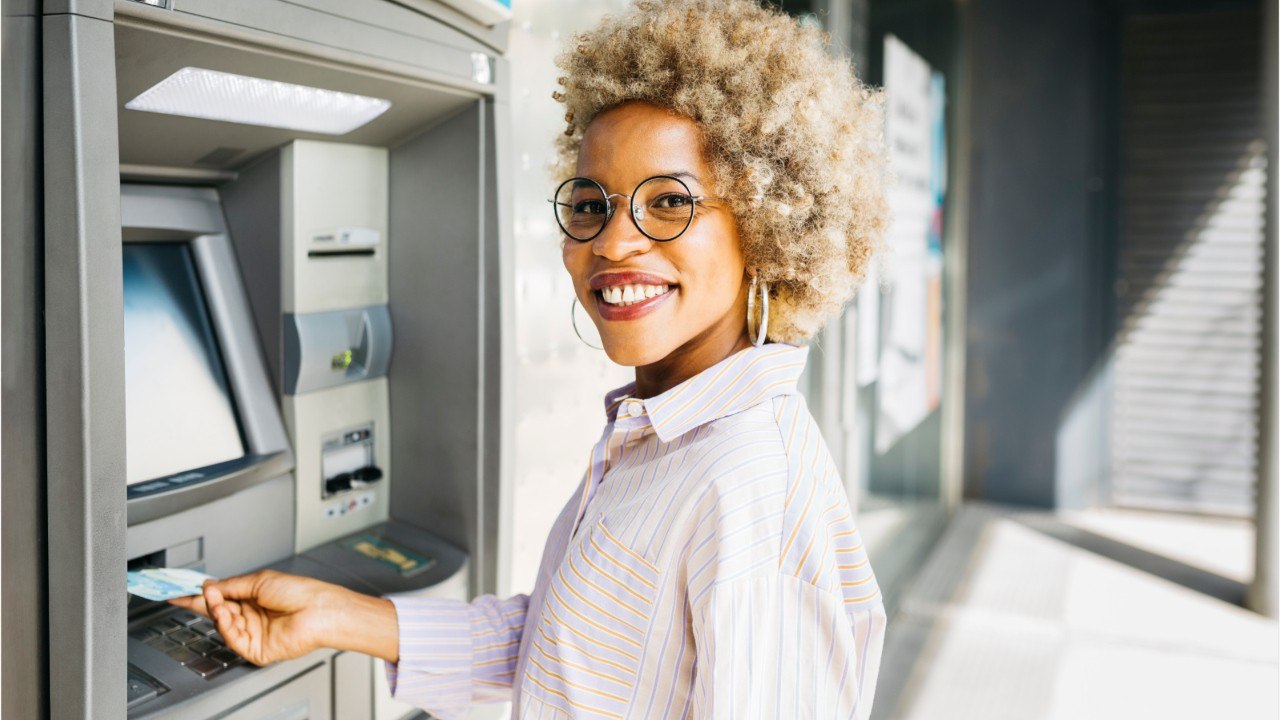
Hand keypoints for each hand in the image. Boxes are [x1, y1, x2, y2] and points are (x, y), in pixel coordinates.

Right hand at [170, 570, 343, 665]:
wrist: (319, 610)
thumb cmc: (300, 592)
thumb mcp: (260, 581)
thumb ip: (232, 585)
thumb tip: (210, 585)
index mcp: (254, 598)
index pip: (222, 597)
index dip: (201, 595)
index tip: (181, 591)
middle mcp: (252, 616)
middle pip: (219, 612)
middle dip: (204, 603)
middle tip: (190, 595)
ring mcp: (254, 633)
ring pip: (224, 625)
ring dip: (217, 611)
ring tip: (215, 600)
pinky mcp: (256, 650)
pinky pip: (233, 640)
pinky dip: (225, 626)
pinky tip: (224, 614)